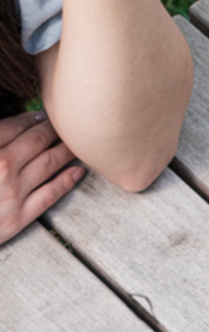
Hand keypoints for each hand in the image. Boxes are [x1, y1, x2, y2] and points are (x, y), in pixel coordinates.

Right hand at [0, 112, 83, 243]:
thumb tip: (7, 132)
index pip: (12, 127)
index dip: (29, 119)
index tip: (40, 115)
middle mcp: (1, 167)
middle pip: (34, 142)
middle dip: (51, 130)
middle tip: (64, 124)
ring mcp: (13, 193)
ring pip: (48, 164)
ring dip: (65, 150)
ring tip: (76, 143)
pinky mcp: (20, 217)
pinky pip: (50, 194)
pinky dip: (67, 180)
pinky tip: (79, 171)